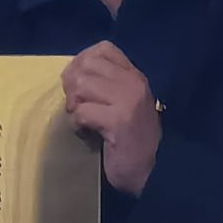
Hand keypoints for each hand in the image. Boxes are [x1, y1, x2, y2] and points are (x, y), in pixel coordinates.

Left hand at [62, 41, 161, 195]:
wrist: (151, 173)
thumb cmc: (131, 140)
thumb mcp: (122, 104)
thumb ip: (104, 84)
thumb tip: (71, 73)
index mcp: (135, 76)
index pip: (103, 49)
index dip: (81, 62)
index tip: (78, 85)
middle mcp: (134, 83)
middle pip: (86, 65)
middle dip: (72, 86)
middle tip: (76, 107)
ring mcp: (128, 101)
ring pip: (81, 85)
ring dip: (74, 106)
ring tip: (82, 121)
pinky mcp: (119, 121)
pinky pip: (82, 112)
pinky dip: (77, 125)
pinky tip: (86, 134)